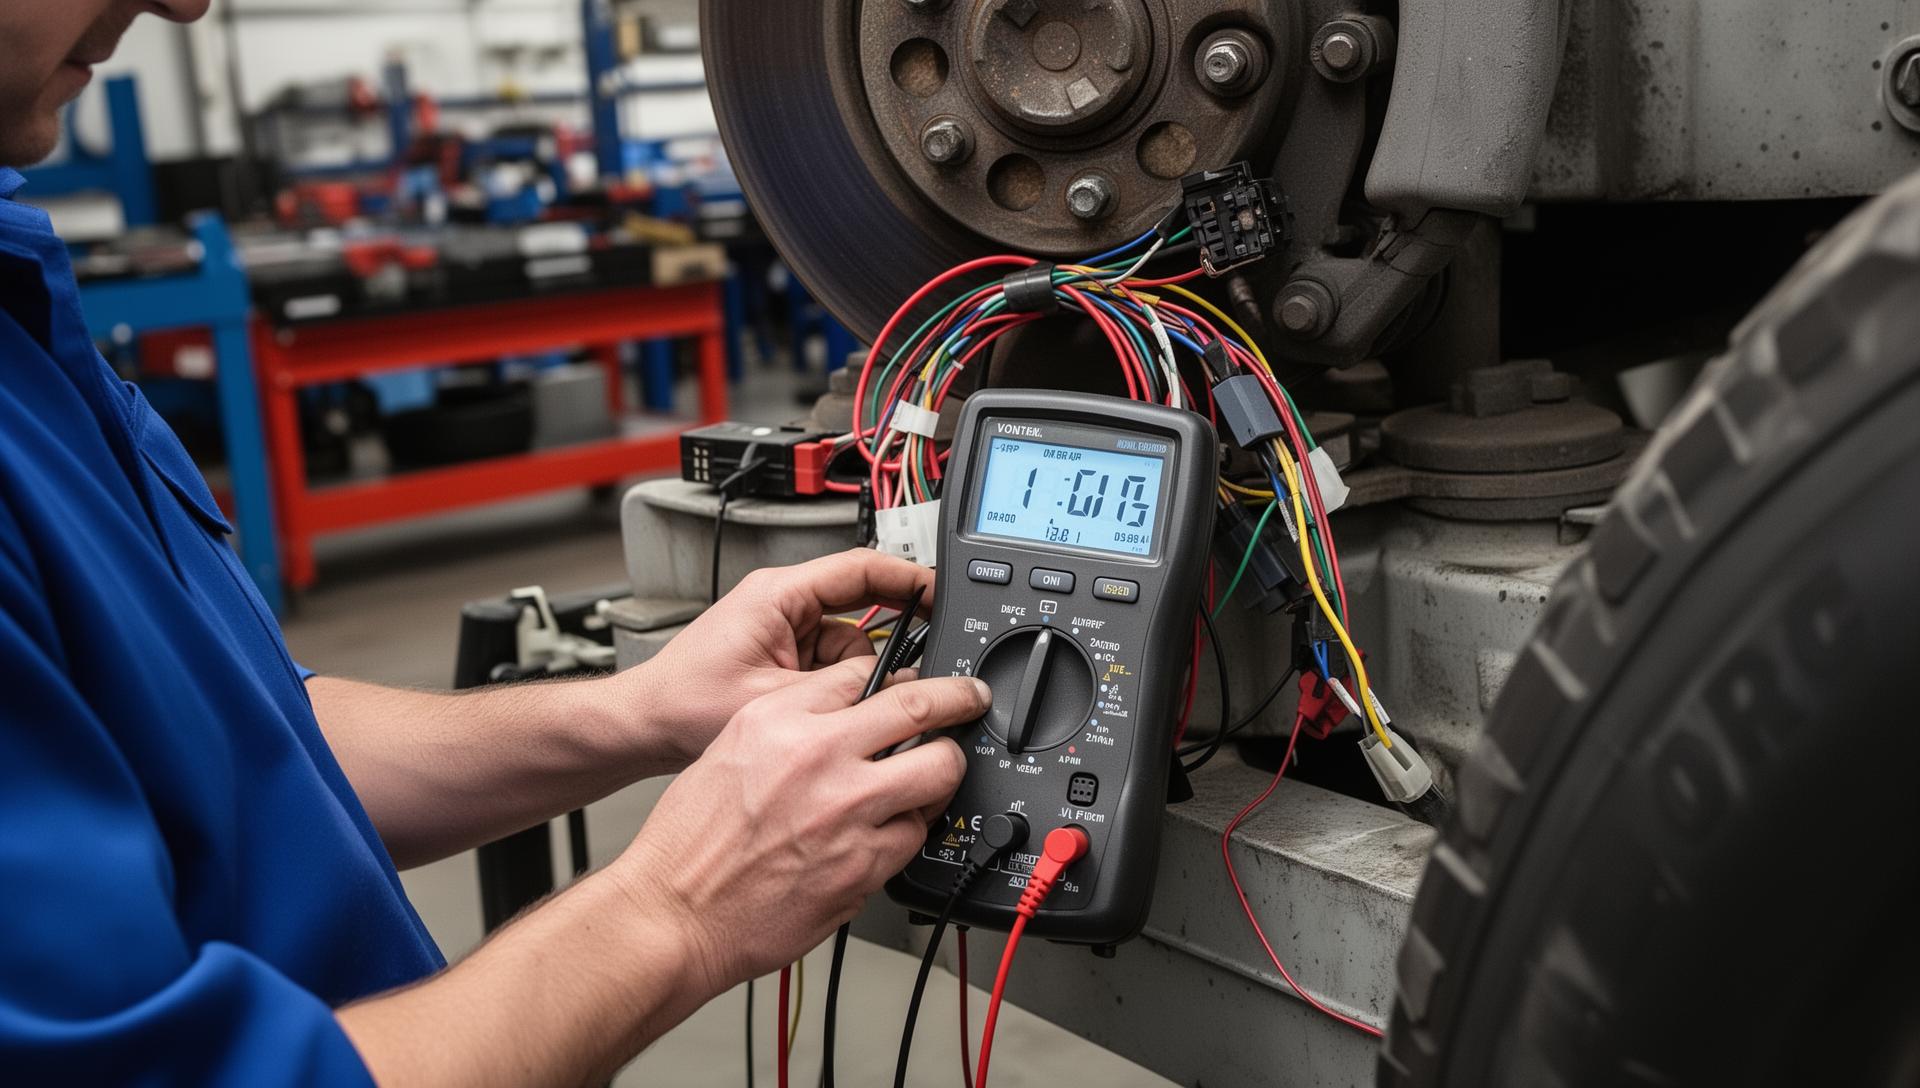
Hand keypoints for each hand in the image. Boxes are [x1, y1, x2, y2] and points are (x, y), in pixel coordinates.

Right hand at [610, 658, 985, 988]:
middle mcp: (817, 757)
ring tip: (928, 777)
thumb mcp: (729, 749)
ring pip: (936, 774)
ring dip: (939, 774)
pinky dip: (910, 831)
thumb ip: (790, 723)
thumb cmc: (690, 841)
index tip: (916, 678)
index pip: (863, 672)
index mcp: (777, 720)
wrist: (676, 913)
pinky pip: (915, 836)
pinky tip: (889, 832)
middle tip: (968, 701)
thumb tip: (844, 710)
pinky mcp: (865, 865)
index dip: (899, 673)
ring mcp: (848, 812)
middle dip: (956, 701)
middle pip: (920, 708)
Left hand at [620, 549, 935, 765]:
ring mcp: (785, 631)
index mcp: (780, 594)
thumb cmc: (684, 705)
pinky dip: (835, 693)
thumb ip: (839, 691)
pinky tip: (819, 719)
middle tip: (897, 684)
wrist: (645, 729)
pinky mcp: (784, 657)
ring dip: (851, 682)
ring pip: (852, 648)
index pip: (863, 567)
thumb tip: (892, 691)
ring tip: (827, 713)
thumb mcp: (775, 699)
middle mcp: (784, 605)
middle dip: (877, 654)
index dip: (910, 579)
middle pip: (863, 612)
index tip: (944, 593)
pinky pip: (831, 669)